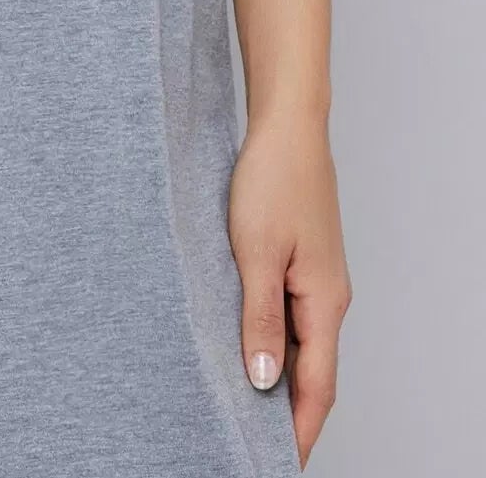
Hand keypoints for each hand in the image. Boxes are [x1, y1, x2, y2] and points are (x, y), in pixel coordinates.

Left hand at [228, 114, 351, 468]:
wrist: (287, 126)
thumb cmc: (272, 180)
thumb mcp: (257, 253)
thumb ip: (260, 319)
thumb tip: (264, 380)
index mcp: (324, 303)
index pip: (316, 387)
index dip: (297, 430)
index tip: (276, 463)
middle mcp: (327, 297)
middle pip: (312, 371)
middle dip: (287, 413)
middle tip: (252, 444)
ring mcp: (316, 278)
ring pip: (300, 342)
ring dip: (278, 375)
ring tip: (243, 406)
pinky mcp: (301, 259)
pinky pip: (290, 313)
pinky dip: (271, 338)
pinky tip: (245, 343)